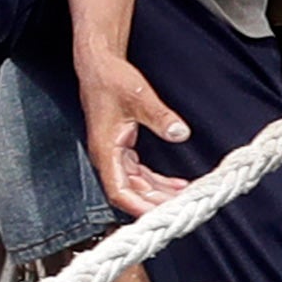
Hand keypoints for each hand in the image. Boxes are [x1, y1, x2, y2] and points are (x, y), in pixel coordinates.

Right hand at [82, 44, 194, 214]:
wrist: (98, 66)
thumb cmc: (110, 80)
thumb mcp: (139, 97)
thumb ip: (160, 117)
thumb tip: (180, 133)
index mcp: (105, 150)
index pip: (119, 190)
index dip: (139, 206)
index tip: (159, 215)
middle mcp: (107, 157)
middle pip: (130, 192)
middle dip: (155, 202)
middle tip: (180, 209)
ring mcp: (113, 154)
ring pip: (135, 184)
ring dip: (157, 193)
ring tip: (182, 197)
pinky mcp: (120, 148)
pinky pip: (138, 173)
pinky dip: (155, 181)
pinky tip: (174, 184)